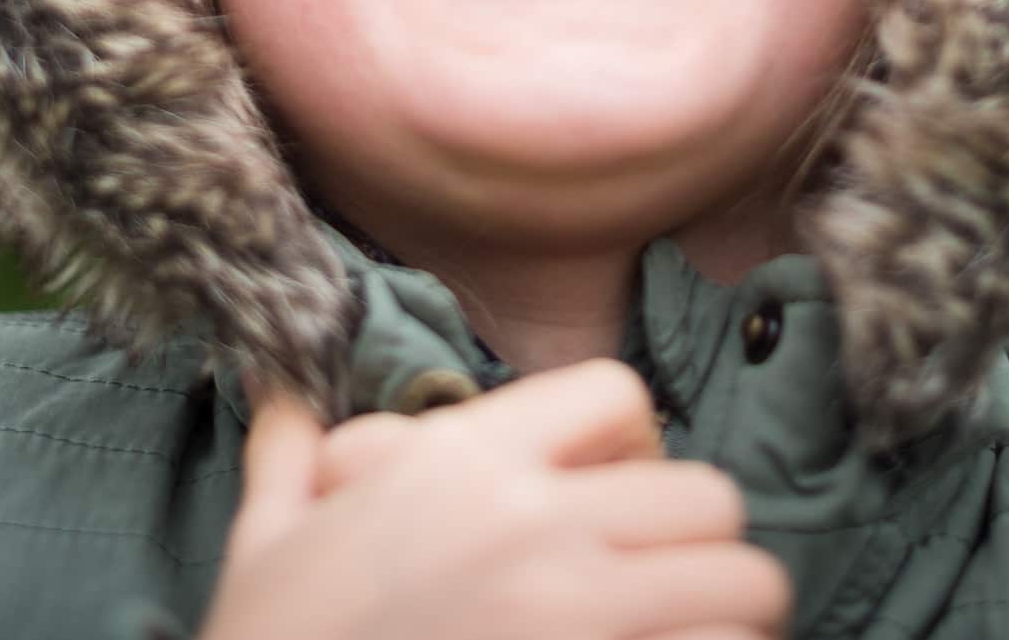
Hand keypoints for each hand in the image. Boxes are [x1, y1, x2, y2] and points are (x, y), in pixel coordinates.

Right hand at [196, 357, 790, 639]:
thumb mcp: (263, 545)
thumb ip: (288, 459)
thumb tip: (276, 391)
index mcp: (460, 466)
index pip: (617, 394)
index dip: (633, 444)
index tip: (613, 498)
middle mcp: (534, 528)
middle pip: (709, 498)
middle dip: (699, 546)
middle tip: (664, 592)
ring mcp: (580, 622)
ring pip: (745, 589)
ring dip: (725, 620)